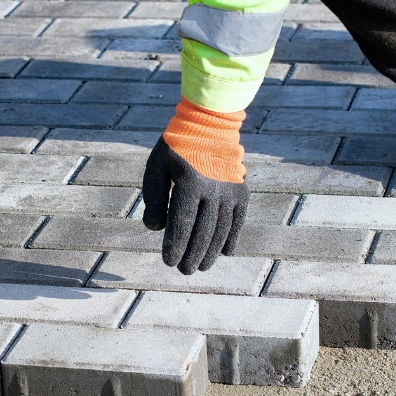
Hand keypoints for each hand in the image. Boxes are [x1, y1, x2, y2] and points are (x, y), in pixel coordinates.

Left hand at [142, 137, 249, 274]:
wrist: (209, 124)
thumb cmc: (176, 148)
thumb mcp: (156, 167)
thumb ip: (154, 198)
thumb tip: (155, 229)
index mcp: (189, 183)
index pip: (181, 224)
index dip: (175, 246)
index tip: (168, 261)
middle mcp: (213, 190)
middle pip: (203, 232)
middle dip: (192, 255)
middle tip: (184, 270)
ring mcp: (230, 191)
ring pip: (221, 230)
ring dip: (211, 252)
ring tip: (201, 266)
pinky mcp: (241, 192)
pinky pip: (238, 221)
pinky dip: (232, 238)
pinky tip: (225, 253)